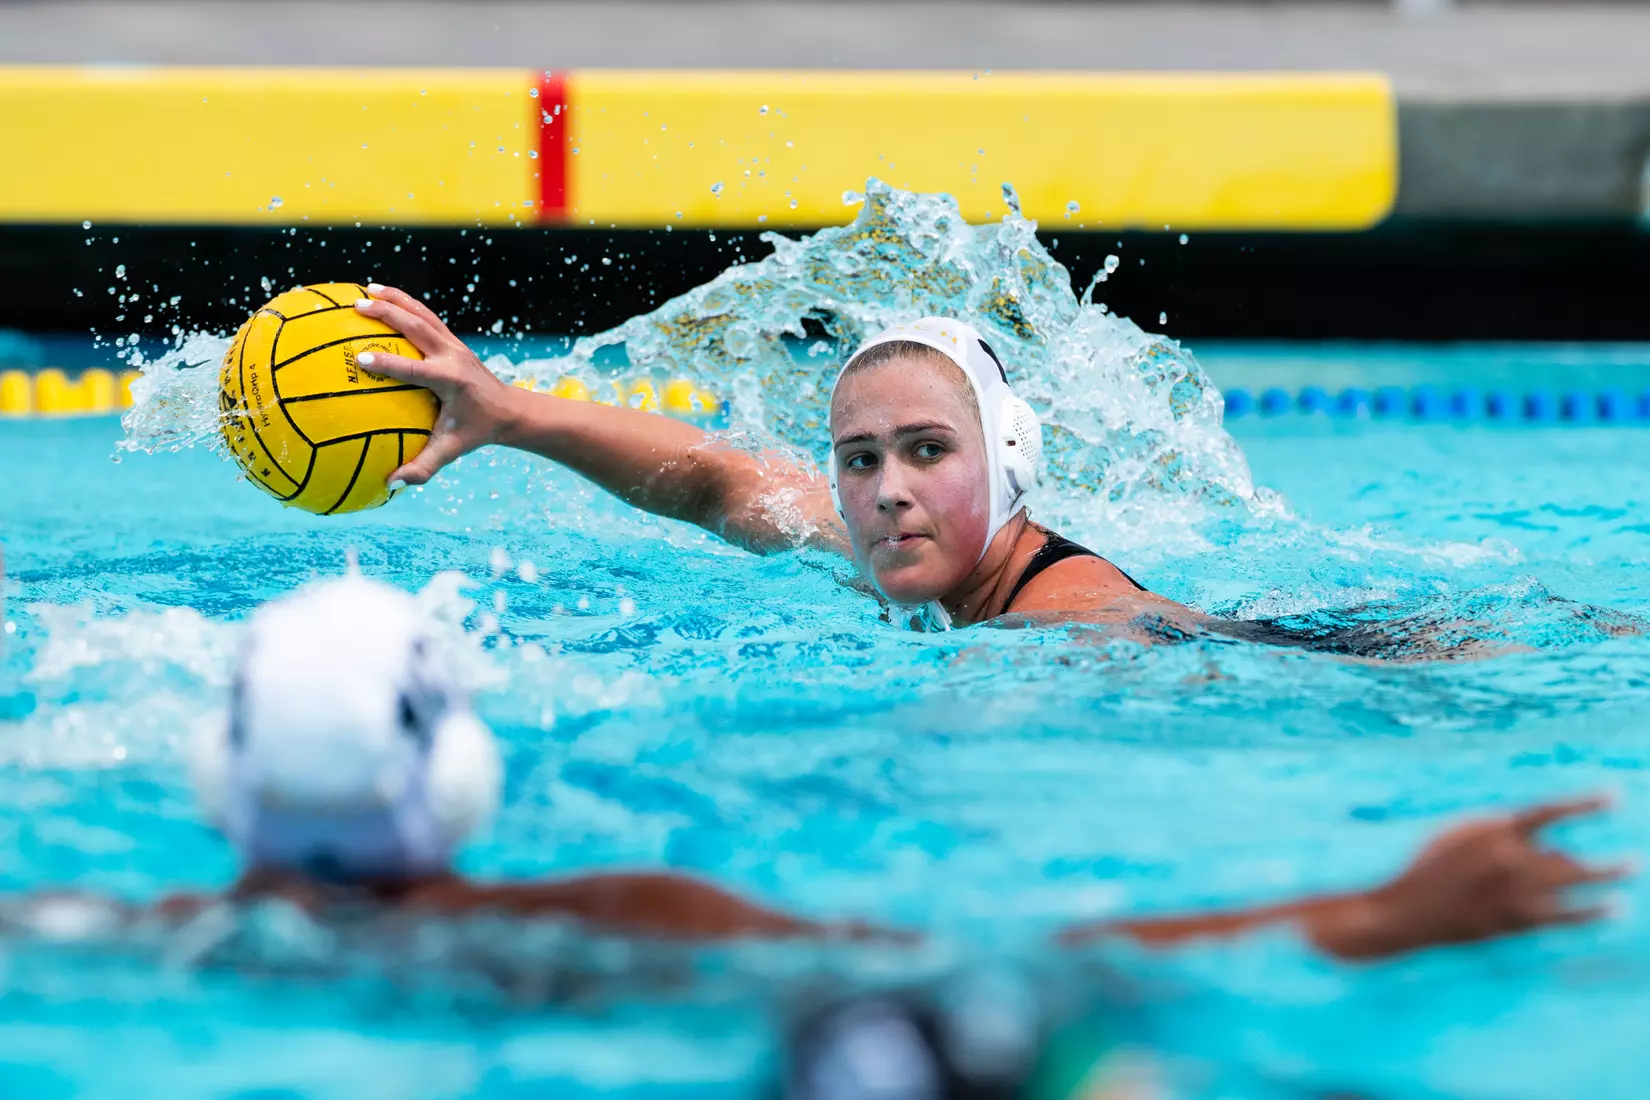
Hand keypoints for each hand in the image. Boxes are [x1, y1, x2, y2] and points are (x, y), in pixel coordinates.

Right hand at [351, 284, 518, 487]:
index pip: (415, 369)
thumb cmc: (477, 431)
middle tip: (356, 306)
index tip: (361, 359)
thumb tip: (391, 484)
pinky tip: (383, 297)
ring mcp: (454, 344)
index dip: (389, 363)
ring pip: (423, 314)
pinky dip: (405, 304)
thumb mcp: (452, 449)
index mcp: (450, 380)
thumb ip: (424, 466)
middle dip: (387, 314)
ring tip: (366, 288)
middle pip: (418, 327)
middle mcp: (452, 356)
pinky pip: (426, 316)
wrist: (509, 409)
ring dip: (395, 299)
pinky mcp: (452, 340)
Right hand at [1345, 795, 1630, 957]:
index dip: (1585, 804)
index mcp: (1492, 831)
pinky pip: (1564, 915)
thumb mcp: (1458, 836)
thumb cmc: (1428, 868)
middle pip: (1566, 854)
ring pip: (1571, 880)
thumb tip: (1558, 850)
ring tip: (1631, 867)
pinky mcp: (1515, 920)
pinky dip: (1592, 910)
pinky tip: (1614, 907)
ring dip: (1605, 875)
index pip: (1550, 811)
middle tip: (1633, 857)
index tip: (1616, 796)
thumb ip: (1505, 835)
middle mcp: (1509, 858)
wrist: (1405, 912)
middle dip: (1597, 856)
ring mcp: (1514, 891)